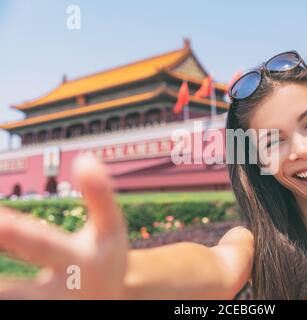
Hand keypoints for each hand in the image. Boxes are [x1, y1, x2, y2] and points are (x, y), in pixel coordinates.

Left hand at [0, 154, 127, 298]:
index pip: (42, 246)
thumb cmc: (104, 261)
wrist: (106, 305)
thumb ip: (99, 194)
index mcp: (78, 263)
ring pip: (7, 297)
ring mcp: (41, 307)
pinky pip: (7, 302)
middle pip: (11, 289)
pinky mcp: (31, 312)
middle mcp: (56, 293)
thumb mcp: (110, 228)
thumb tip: (85, 157)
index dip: (15, 235)